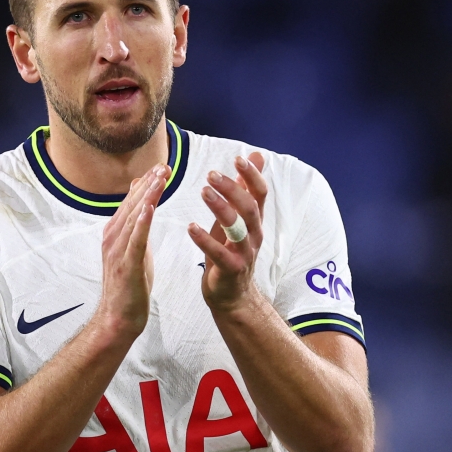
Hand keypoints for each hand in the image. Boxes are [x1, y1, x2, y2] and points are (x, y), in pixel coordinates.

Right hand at [97, 164, 168, 335]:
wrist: (117, 318)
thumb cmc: (128, 285)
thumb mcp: (134, 250)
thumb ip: (136, 226)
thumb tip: (143, 203)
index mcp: (116, 233)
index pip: (132, 201)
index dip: (147, 183)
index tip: (162, 166)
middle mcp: (113, 237)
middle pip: (133, 204)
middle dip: (149, 183)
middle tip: (165, 166)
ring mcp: (118, 250)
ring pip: (134, 217)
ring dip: (147, 196)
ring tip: (160, 178)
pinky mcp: (126, 265)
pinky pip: (135, 240)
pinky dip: (142, 222)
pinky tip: (149, 207)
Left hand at [188, 152, 266, 312]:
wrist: (232, 295)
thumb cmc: (232, 251)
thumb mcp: (239, 218)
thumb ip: (245, 188)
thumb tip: (256, 156)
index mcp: (255, 221)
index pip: (260, 193)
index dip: (253, 176)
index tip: (238, 159)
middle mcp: (254, 235)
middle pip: (249, 208)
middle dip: (232, 189)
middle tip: (211, 175)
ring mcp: (244, 253)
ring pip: (236, 228)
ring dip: (221, 208)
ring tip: (204, 192)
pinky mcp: (230, 270)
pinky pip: (219, 253)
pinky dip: (205, 239)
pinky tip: (191, 227)